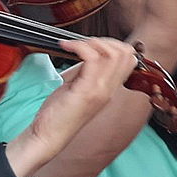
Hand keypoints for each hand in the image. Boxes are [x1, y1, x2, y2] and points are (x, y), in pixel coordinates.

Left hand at [22, 37, 137, 157]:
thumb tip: (85, 52)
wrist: (48, 137)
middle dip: (104, 40)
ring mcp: (100, 91)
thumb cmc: (58, 115)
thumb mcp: (76, 88)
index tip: (93, 44)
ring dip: (91, 42)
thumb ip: (85, 71)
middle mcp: (109, 90)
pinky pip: (91, 58)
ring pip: (112, 53)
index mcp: (108, 89)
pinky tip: (66, 47)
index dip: (113, 44)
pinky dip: (78, 46)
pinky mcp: (87, 91)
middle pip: (124, 53)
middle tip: (83, 43)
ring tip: (74, 45)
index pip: (128, 59)